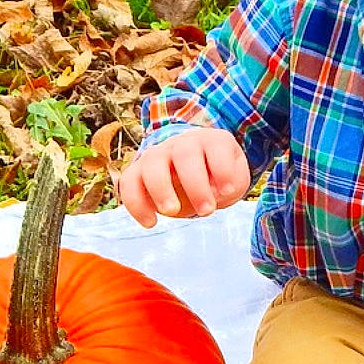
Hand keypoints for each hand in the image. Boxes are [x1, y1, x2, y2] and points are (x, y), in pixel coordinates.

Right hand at [116, 127, 250, 228]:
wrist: (196, 176)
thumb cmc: (218, 178)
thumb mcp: (233, 180)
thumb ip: (229, 185)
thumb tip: (213, 193)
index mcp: (211, 140)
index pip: (216, 146)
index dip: (222, 168)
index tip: (228, 191)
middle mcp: (183, 143)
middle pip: (184, 154)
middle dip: (195, 185)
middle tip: (207, 211)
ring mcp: (159, 154)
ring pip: (152, 163)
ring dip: (160, 189)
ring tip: (172, 212)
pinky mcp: (139, 171)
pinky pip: (129, 182)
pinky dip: (135, 203)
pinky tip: (150, 222)